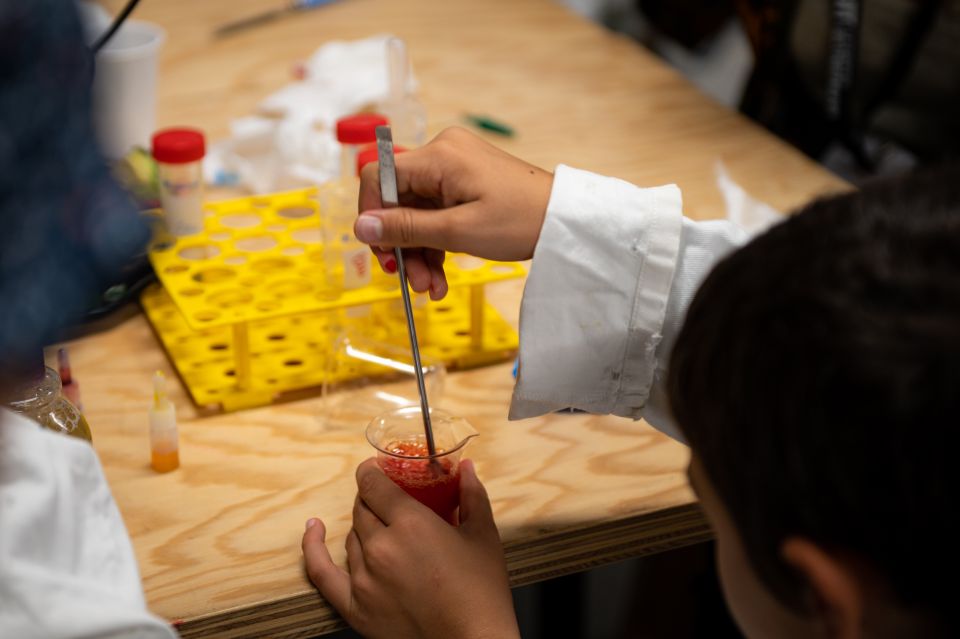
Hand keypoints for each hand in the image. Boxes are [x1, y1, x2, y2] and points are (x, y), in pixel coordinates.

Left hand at [302, 458, 519, 638]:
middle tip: (391, 501)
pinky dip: (313, 548)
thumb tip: (468, 468)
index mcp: (410, 524)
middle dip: (375, 500)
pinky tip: (314, 530)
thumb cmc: (481, 593)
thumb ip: (472, 495)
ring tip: (385, 528)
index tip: (376, 468)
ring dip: (365, 528)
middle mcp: (380, 547)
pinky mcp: (355, 607)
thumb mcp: (483, 536)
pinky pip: (321, 572)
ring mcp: (364, 579)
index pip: (374, 485)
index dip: (372, 472)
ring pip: (351, 537)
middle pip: (362, 509)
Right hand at [356, 126, 553, 299]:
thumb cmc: (520, 220)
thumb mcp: (457, 231)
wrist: (564, 220)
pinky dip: (435, 245)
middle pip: (398, 201)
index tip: (382, 251)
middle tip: (411, 282)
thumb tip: (360, 227)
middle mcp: (442, 155)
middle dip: (403, 245)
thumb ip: (406, 228)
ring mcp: (454, 169)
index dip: (372, 215)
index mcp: (438, 156)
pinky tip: (440, 277)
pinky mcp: (465, 185)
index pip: (378, 177)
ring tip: (431, 288)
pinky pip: (436, 214)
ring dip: (419, 253)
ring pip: (417, 213)